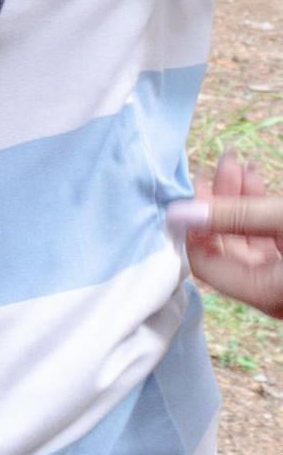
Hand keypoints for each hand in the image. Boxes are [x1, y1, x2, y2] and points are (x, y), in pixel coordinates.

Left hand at [168, 150, 282, 313]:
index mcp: (260, 292)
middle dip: (218, 202)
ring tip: (234, 162)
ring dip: (238, 199)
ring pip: (245, 237)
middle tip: (213, 165)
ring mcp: (278, 276)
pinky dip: (257, 209)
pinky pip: (264, 236)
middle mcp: (266, 290)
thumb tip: (181, 211)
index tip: (193, 185)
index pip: (202, 261)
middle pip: (224, 246)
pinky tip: (251, 177)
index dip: (194, 222)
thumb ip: (236, 216)